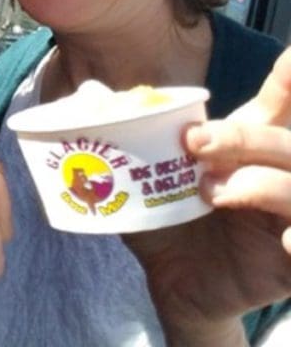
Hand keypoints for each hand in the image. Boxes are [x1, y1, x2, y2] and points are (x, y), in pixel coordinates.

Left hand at [125, 46, 290, 345]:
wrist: (172, 281)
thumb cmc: (164, 220)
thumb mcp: (143, 175)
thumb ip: (125, 136)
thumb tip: (92, 94)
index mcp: (249, 148)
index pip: (278, 106)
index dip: (286, 82)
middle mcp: (279, 175)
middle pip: (286, 142)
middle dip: (243, 136)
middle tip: (195, 142)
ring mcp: (288, 217)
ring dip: (258, 183)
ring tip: (212, 192)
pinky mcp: (290, 261)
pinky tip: (282, 240)